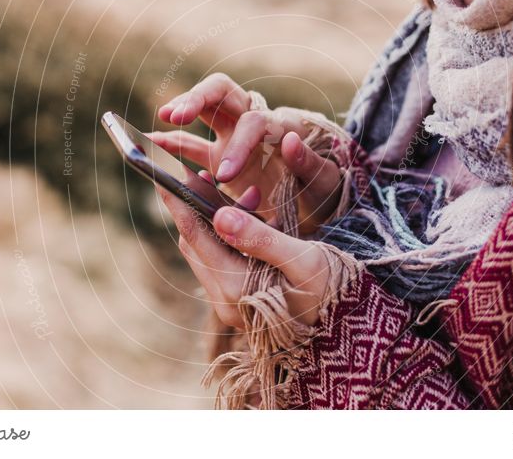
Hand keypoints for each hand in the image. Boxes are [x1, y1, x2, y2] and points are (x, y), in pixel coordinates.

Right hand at [151, 73, 341, 232]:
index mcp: (278, 128)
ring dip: (180, 113)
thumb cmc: (325, 190)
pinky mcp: (219, 157)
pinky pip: (190, 144)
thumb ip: (309, 163)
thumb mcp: (325, 182)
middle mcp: (252, 124)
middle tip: (175, 114)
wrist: (320, 202)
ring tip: (156, 124)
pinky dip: (170, 143)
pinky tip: (150, 145)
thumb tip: (290, 139)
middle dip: (197, 99)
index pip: (253, 123)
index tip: (225, 174)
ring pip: (202, 111)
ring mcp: (232, 138)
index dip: (238, 146)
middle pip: (221, 93)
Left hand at [157, 185, 330, 328]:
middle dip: (195, 206)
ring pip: (205, 252)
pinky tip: (255, 219)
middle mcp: (224, 300)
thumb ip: (262, 238)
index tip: (165, 173)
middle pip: (193, 243)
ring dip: (215, 220)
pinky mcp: (239, 304)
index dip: (179, 201)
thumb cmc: (335, 296)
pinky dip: (229, 237)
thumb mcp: (306, 260)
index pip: (194, 235)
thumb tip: (220, 214)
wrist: (348, 339)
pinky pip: (220, 263)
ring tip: (246, 194)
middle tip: (206, 174)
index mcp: (237, 288)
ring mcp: (230, 305)